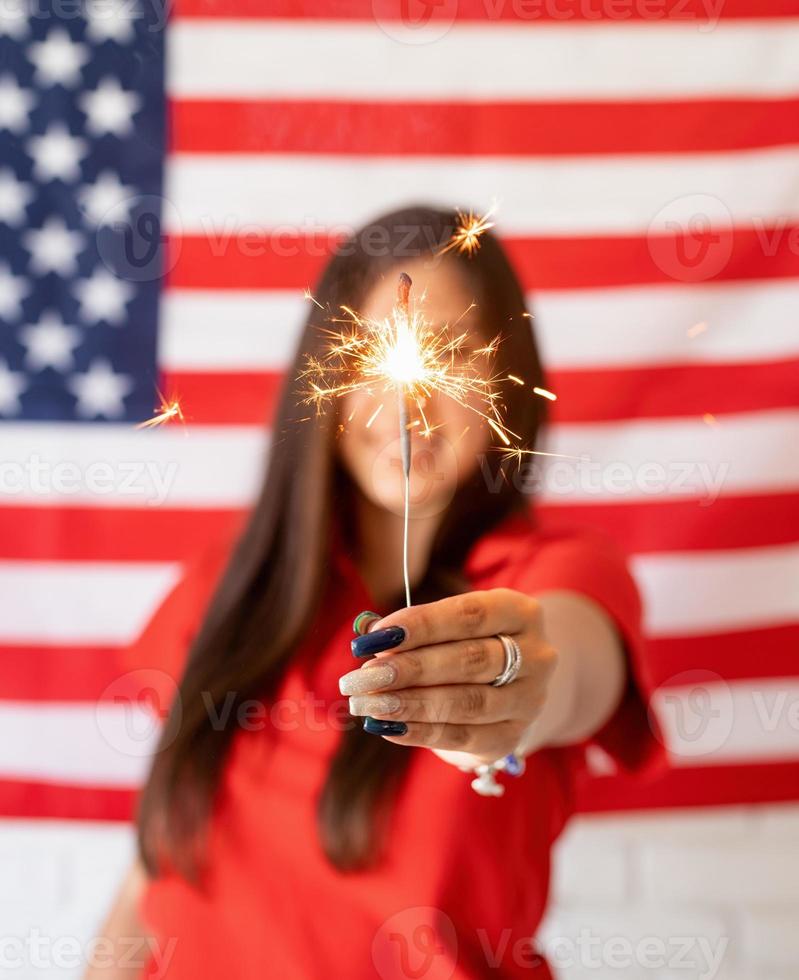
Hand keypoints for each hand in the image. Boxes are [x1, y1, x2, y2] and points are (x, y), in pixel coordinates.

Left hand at [338, 589, 557, 768]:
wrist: (509, 688)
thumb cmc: (466, 644)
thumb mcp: (448, 627)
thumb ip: (413, 630)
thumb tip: (369, 636)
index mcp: (520, 613)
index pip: (470, 615)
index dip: (421, 625)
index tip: (376, 637)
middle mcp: (536, 656)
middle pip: (469, 660)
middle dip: (411, 668)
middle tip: (364, 676)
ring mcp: (529, 700)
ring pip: (468, 702)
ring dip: (411, 704)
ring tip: (368, 704)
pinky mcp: (511, 737)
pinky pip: (463, 737)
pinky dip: (421, 732)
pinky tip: (388, 727)